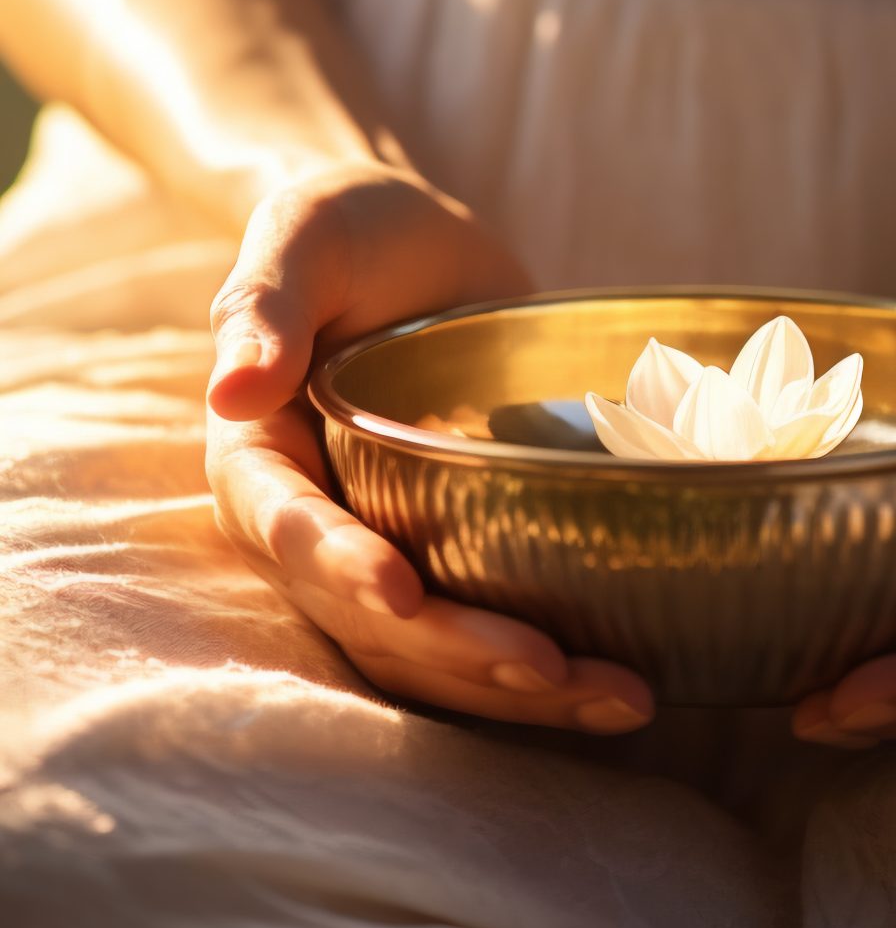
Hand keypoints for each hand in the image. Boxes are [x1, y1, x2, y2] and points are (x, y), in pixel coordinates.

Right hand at [205, 162, 654, 735]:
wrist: (415, 246)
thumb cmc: (348, 229)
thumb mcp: (304, 233)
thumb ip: (265, 302)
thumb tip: (232, 387)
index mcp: (259, 461)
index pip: (286, 529)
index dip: (340, 568)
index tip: (402, 594)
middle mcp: (315, 531)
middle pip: (370, 620)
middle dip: (457, 653)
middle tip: (547, 666)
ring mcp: (390, 554)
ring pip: (435, 655)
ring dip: (518, 690)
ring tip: (622, 697)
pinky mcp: (456, 561)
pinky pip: (489, 636)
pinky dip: (552, 675)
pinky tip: (630, 685)